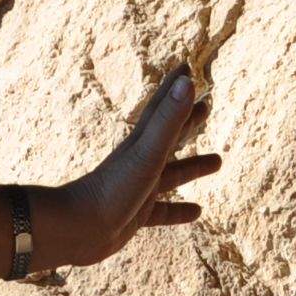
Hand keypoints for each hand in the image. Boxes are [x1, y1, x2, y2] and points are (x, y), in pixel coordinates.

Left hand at [43, 65, 219, 272]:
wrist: (77, 229)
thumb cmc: (111, 189)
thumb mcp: (146, 152)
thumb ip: (168, 119)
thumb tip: (187, 80)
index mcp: (143, 142)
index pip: (163, 106)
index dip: (175, 85)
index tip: (186, 67)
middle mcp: (141, 161)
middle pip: (169, 135)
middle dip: (188, 120)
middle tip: (208, 107)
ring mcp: (138, 188)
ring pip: (171, 174)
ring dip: (192, 166)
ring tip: (218, 161)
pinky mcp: (136, 215)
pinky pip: (163, 211)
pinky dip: (180, 210)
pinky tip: (197, 213)